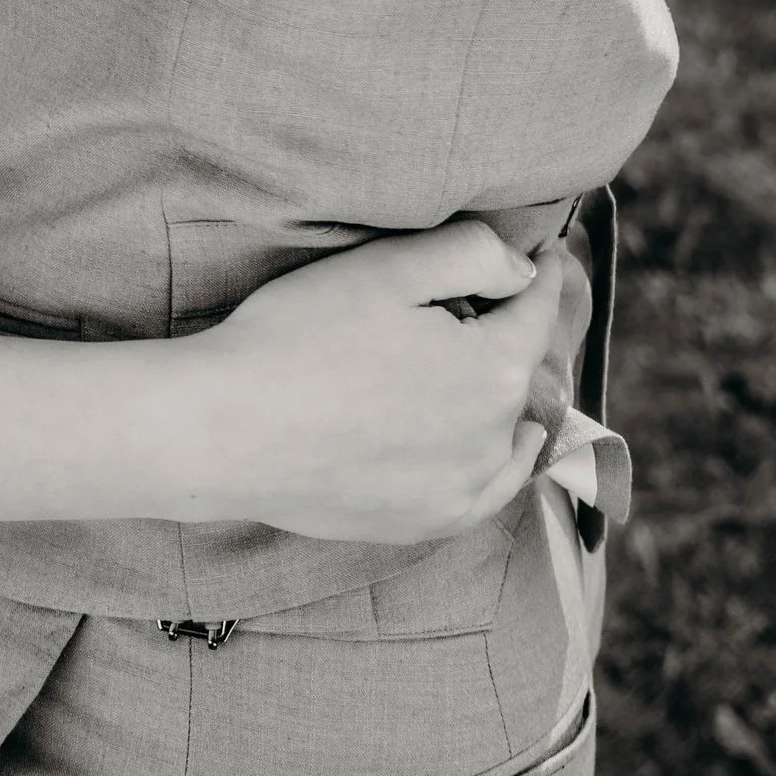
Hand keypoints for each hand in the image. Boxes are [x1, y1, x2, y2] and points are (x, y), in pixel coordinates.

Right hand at [174, 221, 567, 540]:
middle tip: (504, 297)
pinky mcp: (426, 522)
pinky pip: (490, 491)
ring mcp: (461, 488)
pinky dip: (506, 463)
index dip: (543, 275)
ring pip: (510, 430)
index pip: (535, 310)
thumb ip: (471, 255)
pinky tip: (515, 449)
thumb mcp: (385, 268)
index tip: (549, 254)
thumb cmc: (298, 337)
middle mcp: (493, 436)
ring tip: (500, 365)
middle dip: (517, 329)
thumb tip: (524, 270)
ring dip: (509, 393)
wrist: (227, 430)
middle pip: (520, 368)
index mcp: (492, 367)